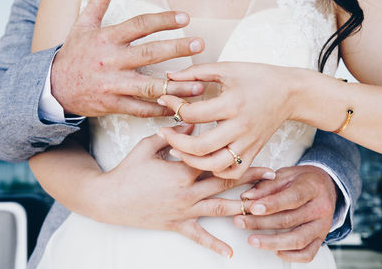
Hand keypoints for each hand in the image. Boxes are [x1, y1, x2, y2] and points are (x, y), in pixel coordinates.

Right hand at [51, 0, 205, 116]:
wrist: (55, 87)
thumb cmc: (73, 55)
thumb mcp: (81, 27)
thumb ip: (96, 6)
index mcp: (106, 40)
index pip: (139, 26)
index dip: (162, 21)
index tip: (184, 18)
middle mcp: (112, 62)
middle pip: (149, 54)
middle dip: (177, 49)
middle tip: (199, 44)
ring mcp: (114, 85)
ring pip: (150, 86)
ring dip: (176, 87)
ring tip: (198, 85)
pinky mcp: (114, 104)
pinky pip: (140, 109)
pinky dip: (159, 109)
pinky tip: (176, 108)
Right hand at [84, 124, 273, 257]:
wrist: (109, 198)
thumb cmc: (128, 170)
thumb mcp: (148, 146)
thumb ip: (172, 137)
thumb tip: (192, 127)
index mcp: (182, 169)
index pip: (214, 159)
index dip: (234, 153)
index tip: (252, 146)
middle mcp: (188, 191)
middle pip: (225, 183)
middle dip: (250, 178)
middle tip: (272, 175)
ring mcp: (184, 210)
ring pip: (219, 208)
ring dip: (243, 207)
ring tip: (263, 206)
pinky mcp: (176, 224)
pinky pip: (198, 237)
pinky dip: (215, 245)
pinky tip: (231, 253)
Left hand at [157, 62, 297, 178]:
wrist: (290, 93)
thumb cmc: (258, 78)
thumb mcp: (227, 68)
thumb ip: (196, 72)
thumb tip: (170, 76)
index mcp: (232, 104)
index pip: (192, 114)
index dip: (173, 106)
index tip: (166, 99)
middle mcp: (240, 128)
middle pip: (199, 147)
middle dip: (174, 141)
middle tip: (163, 133)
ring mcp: (247, 143)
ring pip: (214, 165)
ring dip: (191, 161)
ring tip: (178, 150)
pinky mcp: (253, 152)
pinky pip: (233, 172)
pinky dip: (216, 171)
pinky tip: (204, 159)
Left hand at [233, 166, 337, 262]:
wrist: (325, 186)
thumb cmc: (301, 179)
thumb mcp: (285, 175)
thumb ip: (266, 185)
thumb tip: (247, 197)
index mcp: (312, 187)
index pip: (293, 197)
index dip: (272, 204)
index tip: (252, 208)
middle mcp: (321, 208)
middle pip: (289, 220)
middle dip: (261, 223)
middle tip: (240, 221)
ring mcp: (322, 226)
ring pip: (297, 240)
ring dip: (272, 242)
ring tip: (252, 240)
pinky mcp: (321, 239)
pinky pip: (307, 253)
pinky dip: (290, 255)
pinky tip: (274, 250)